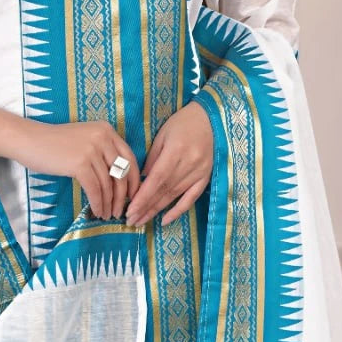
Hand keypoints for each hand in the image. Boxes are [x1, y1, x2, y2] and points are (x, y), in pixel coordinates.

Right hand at [0, 101, 140, 220]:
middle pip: (123, 173)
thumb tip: (120, 181)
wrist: (28, 140)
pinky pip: (95, 189)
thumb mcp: (84, 141)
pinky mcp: (80, 163)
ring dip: (110, 203)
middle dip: (124, 196)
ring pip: (109, 184)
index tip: (133, 197)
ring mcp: (92, 149)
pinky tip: (97, 212)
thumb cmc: (54, 144)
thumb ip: (102, 153)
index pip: (130, 158)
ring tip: (107, 215)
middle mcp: (103, 137)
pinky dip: (98, 203)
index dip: (134, 181)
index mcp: (107, 130)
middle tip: (121, 211)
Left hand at [124, 100, 212, 227]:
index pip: (156, 180)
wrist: (211, 120)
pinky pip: (191, 198)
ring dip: (156, 211)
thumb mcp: (163, 134)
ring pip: (174, 197)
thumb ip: (153, 157)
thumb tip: (142, 179)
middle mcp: (188, 166)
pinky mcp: (205, 178)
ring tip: (141, 222)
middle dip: (145, 208)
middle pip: (163, 192)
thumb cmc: (183, 123)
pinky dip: (178, 211)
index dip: (143, 197)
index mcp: (175, 152)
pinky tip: (165, 220)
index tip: (130, 210)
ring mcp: (198, 174)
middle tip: (130, 221)